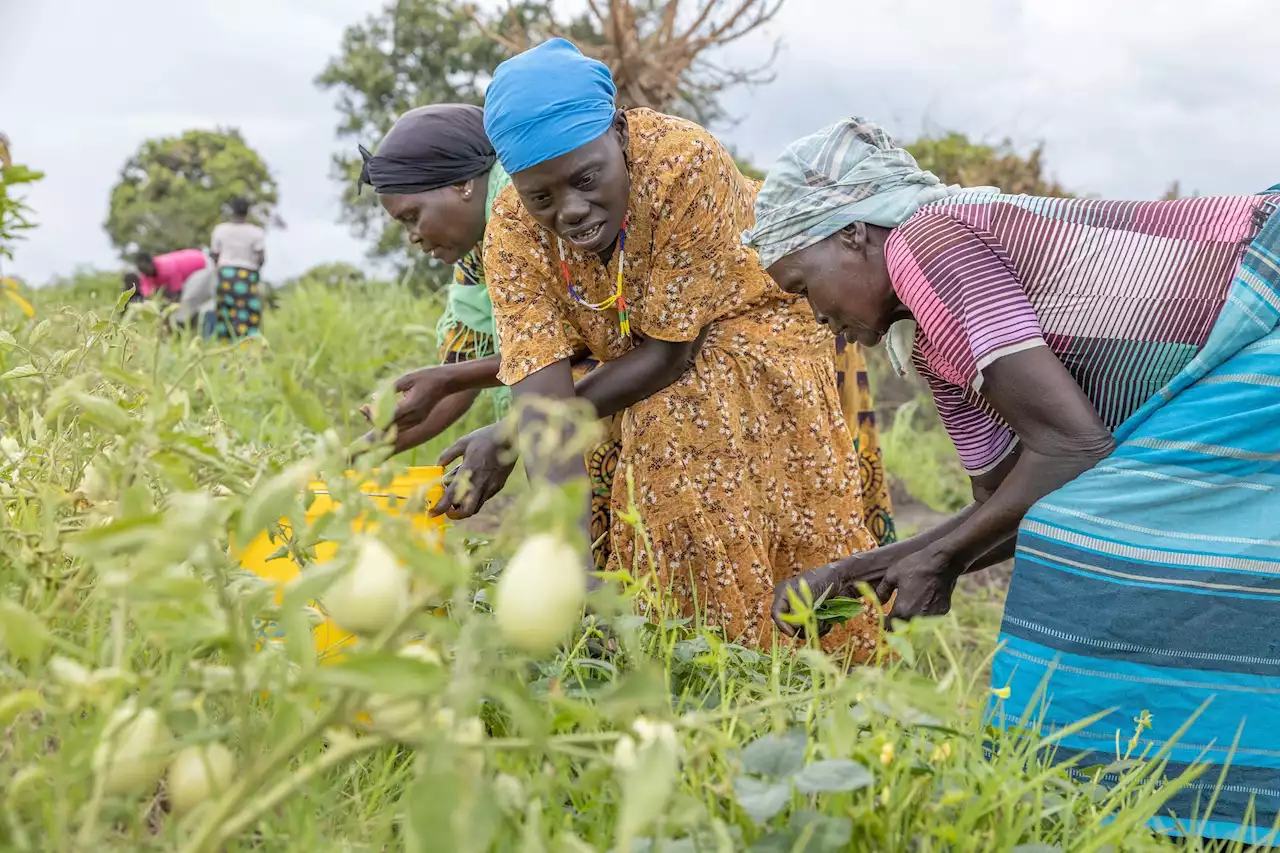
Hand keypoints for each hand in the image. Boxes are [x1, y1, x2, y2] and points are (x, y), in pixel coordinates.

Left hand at [361, 366, 474, 454]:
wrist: (448, 382)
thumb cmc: (427, 376)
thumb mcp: (407, 378)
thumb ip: (390, 390)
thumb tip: (373, 398)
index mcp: (411, 406)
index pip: (387, 416)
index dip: (373, 415)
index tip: (363, 407)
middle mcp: (415, 417)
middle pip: (389, 425)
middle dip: (373, 420)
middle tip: (362, 409)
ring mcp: (418, 420)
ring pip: (394, 428)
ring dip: (380, 422)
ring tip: (367, 412)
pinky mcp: (419, 420)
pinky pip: (401, 425)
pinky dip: (390, 422)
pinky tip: (380, 415)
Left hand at [428, 424, 516, 519]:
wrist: (511, 437)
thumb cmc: (485, 438)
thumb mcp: (463, 442)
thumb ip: (448, 454)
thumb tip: (438, 464)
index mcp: (468, 472)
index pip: (451, 497)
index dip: (440, 508)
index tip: (432, 513)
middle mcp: (480, 483)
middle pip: (467, 511)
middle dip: (455, 515)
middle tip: (448, 510)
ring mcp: (491, 486)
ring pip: (477, 506)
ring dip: (465, 507)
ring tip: (458, 498)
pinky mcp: (498, 486)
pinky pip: (484, 498)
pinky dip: (475, 498)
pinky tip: (472, 487)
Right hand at [771, 551, 891, 637]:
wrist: (843, 580)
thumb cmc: (823, 580)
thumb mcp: (807, 593)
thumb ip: (798, 610)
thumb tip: (795, 626)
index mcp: (784, 594)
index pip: (777, 613)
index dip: (782, 624)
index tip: (792, 633)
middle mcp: (791, 604)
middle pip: (789, 625)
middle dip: (802, 626)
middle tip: (813, 623)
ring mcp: (804, 612)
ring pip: (802, 630)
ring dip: (813, 627)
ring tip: (824, 620)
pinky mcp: (815, 618)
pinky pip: (814, 630)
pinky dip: (821, 628)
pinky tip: (828, 621)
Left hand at [874, 545, 959, 621]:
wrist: (942, 563)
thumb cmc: (915, 567)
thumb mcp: (892, 575)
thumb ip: (882, 591)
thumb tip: (877, 603)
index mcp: (902, 610)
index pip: (889, 625)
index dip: (885, 621)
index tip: (884, 615)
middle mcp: (917, 617)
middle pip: (903, 627)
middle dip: (898, 621)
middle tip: (897, 611)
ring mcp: (931, 616)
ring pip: (918, 624)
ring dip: (912, 618)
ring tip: (912, 605)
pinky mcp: (942, 612)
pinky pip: (930, 617)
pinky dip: (925, 613)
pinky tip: (925, 601)